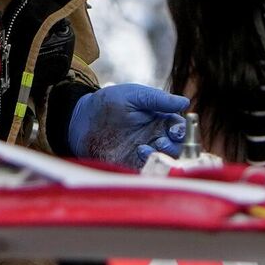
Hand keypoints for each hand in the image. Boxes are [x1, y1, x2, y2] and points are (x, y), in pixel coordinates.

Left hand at [67, 83, 188, 166]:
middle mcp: (154, 137)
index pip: (179, 127)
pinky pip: (146, 170)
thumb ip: (157, 99)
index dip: (181, 130)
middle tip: (161, 141)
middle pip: (176, 147)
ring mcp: (143, 152)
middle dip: (174, 146)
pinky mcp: (131, 164)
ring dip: (161, 156)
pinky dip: (148, 166)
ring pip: (164, 160)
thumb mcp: (133, 95)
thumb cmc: (108, 103)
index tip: (175, 129)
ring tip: (144, 148)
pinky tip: (138, 154)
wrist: (80, 119)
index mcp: (159, 120)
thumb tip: (184, 102)